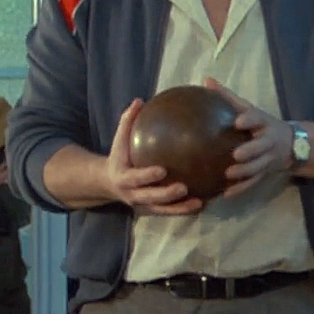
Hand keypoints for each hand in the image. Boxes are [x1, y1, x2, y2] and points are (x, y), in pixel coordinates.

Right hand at [106, 99, 202, 214]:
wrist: (109, 183)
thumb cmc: (119, 156)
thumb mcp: (119, 140)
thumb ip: (127, 122)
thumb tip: (139, 101)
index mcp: (123, 178)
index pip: (135, 178)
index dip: (147, 175)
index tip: (162, 169)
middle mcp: (133, 195)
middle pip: (150, 197)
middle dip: (166, 195)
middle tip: (184, 188)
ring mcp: (143, 205)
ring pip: (162, 210)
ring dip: (180, 208)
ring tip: (200, 202)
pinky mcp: (153, 211)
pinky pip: (170, 212)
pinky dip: (185, 209)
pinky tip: (204, 203)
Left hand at [204, 78, 294, 198]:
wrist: (291, 144)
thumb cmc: (260, 124)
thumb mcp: (248, 109)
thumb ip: (227, 97)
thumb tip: (205, 80)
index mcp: (263, 123)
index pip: (257, 119)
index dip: (249, 121)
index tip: (238, 122)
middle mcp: (268, 141)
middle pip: (261, 146)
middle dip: (251, 151)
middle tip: (235, 155)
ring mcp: (268, 159)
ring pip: (258, 167)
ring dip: (245, 172)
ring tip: (228, 175)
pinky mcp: (265, 173)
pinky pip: (254, 182)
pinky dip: (241, 189)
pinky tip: (226, 194)